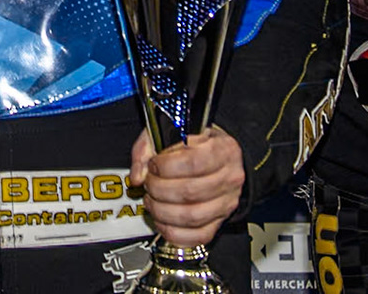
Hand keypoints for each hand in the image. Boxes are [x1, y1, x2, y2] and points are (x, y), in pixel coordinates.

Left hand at [129, 125, 244, 248]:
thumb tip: (137, 176)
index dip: (166, 166)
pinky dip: (173, 232)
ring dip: (162, 211)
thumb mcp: (172, 131)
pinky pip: (197, 236)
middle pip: (190, 192)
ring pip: (191, 216)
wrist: (218, 157)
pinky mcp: (220, 222)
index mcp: (223, 149)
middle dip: (159, 189)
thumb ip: (148, 147)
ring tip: (151, 200)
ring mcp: (226, 203)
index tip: (153, 165)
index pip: (193, 162)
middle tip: (148, 183)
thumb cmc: (196, 143)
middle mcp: (230, 177)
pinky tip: (161, 220)